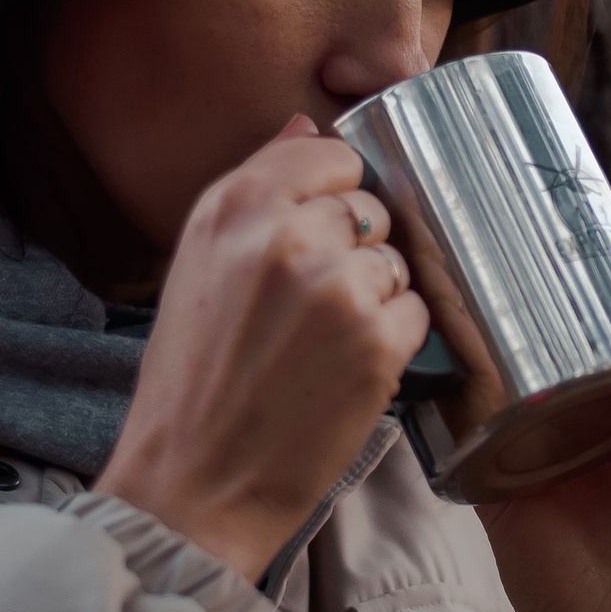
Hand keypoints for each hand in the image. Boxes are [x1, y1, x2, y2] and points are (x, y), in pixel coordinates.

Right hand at [96, 117, 427, 577]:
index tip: (320, 235)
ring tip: (323, 347)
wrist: (192, 485)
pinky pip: (418, 315)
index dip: (338, 195)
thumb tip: (308, 126)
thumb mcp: (197, 264)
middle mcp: (286, 236)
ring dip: (378, 300)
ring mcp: (337, 289)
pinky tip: (347, 372)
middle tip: (312, 310)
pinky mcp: (378, 345)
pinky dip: (396, 343)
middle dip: (357, 252)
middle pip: (372, 209)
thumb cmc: (192, 380)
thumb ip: (257, 188)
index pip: (332, 155)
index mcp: (233, 207)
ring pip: (398, 264)